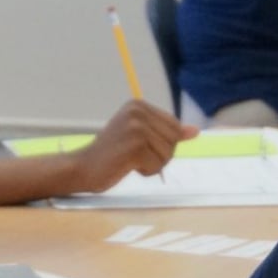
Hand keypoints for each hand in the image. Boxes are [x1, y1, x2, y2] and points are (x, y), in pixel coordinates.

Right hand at [66, 101, 196, 192]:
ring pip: (168, 155)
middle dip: (159, 154)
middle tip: (133, 155)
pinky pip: (157, 166)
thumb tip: (195, 131)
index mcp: (138, 105)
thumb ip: (167, 132)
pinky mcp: (135, 147)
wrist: (82, 167)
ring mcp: (136, 129)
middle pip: (174, 140)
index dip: (163, 143)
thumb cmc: (111, 154)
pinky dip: (146, 172)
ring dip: (152, 165)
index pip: (174, 126)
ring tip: (129, 160)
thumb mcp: (141, 137)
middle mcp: (138, 112)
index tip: (138, 145)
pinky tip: (128, 167)